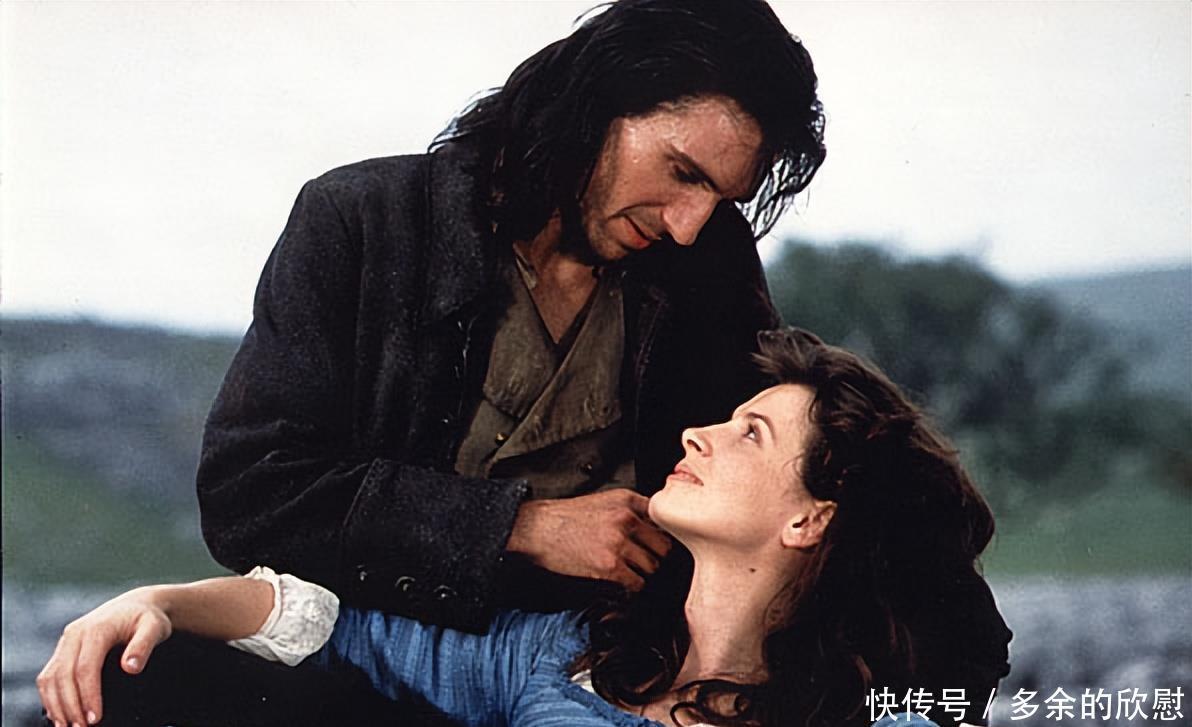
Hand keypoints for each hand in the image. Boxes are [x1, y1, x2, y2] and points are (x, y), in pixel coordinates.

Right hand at [37, 587, 171, 726]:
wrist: (136, 605)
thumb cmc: (147, 618)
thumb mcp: (154, 628)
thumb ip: (144, 646)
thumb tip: (130, 667)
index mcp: (96, 629)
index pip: (85, 668)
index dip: (88, 696)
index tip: (96, 719)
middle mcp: (75, 634)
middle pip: (63, 676)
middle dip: (70, 706)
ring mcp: (66, 642)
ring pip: (50, 678)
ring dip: (56, 705)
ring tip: (69, 726)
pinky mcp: (63, 650)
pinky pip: (49, 675)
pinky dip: (50, 697)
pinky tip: (60, 714)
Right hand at [506, 489, 672, 589]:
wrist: (537, 529)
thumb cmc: (566, 517)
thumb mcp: (603, 500)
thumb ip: (630, 510)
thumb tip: (656, 528)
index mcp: (627, 500)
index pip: (664, 521)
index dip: (663, 537)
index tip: (658, 547)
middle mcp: (627, 519)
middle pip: (664, 547)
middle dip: (656, 557)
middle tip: (645, 564)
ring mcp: (619, 543)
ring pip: (652, 567)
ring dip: (643, 574)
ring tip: (629, 574)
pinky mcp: (609, 566)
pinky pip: (636, 584)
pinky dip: (631, 588)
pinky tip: (620, 584)